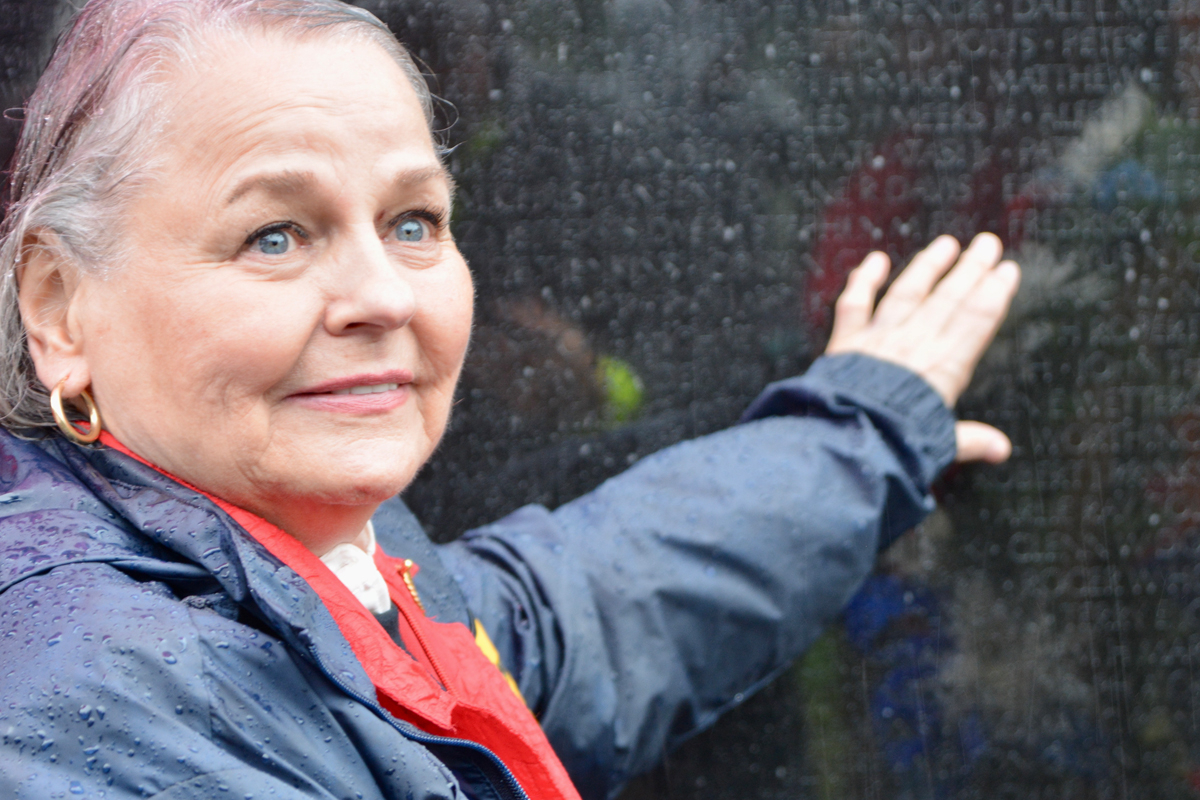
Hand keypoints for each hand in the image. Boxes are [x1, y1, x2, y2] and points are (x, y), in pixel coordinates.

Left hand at [825, 233, 1019, 463]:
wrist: (848, 441)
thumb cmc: (895, 446)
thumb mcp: (941, 444)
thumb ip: (970, 440)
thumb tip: (1001, 449)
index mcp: (944, 368)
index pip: (976, 321)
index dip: (994, 293)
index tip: (1006, 270)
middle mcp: (914, 345)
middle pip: (948, 299)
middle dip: (971, 269)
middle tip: (988, 244)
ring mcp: (879, 339)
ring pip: (908, 293)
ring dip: (928, 267)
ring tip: (946, 244)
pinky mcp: (846, 343)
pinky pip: (854, 304)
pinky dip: (863, 280)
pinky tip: (875, 260)